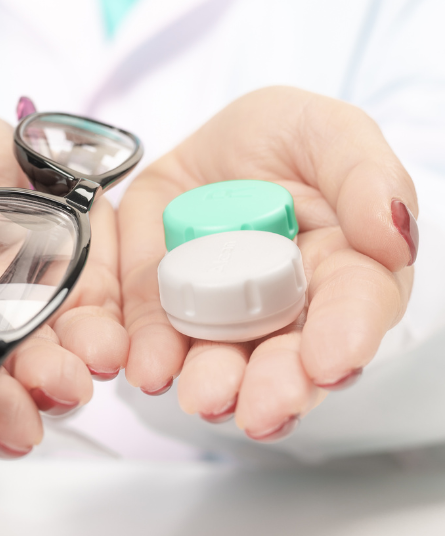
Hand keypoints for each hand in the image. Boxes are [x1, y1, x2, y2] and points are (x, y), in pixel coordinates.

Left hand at [119, 87, 416, 440]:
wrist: (214, 148)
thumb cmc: (285, 137)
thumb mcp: (330, 133)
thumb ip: (366, 177)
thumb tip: (394, 235)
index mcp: (342, 266)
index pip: (353, 307)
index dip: (345, 337)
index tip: (329, 361)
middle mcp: (285, 305)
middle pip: (288, 355)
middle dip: (277, 386)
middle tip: (261, 409)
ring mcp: (223, 311)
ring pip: (222, 359)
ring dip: (214, 383)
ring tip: (201, 395)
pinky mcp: (168, 305)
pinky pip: (158, 335)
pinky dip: (152, 353)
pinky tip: (149, 365)